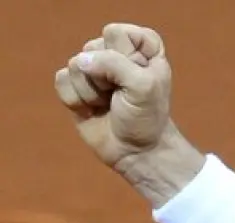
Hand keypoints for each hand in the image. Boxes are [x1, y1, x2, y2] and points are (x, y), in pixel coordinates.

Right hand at [54, 23, 172, 169]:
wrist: (135, 151)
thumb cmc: (146, 118)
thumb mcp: (143, 87)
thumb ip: (114, 64)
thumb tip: (80, 62)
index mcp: (142, 49)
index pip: (119, 33)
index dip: (123, 55)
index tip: (138, 76)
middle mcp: (117, 55)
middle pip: (93, 47)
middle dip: (105, 77)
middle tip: (121, 95)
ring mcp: (95, 70)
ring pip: (75, 64)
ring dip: (91, 92)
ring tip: (108, 104)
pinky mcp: (76, 86)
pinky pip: (61, 80)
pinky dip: (75, 99)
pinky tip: (91, 110)